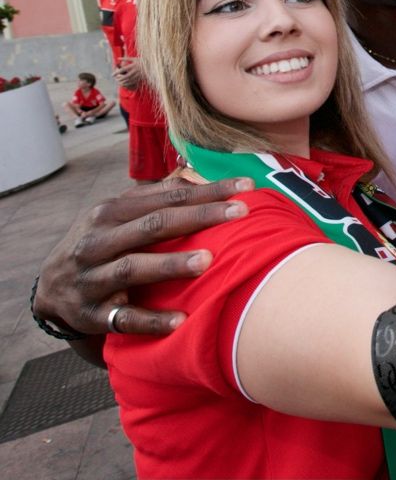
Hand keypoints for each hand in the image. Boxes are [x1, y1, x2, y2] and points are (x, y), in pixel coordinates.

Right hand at [33, 177, 250, 334]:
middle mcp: (98, 241)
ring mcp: (92, 278)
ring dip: (171, 264)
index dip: (206, 191)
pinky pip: (124, 319)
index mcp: (110, 212)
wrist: (50, 291)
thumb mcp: (118, 217)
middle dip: (198, 217)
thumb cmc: (101, 245)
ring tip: (208, 260)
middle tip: (239, 213)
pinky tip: (182, 321)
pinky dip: (152, 320)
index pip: (166, 198)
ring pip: (134, 267)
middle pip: (153, 225)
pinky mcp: (92, 314)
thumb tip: (200, 175)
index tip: (246, 188)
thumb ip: (156, 198)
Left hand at [114, 57, 143, 89]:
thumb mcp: (134, 59)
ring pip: (130, 80)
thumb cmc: (141, 61)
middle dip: (120, 78)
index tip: (112, 75)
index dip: (117, 72)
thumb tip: (118, 59)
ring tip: (120, 82)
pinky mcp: (141, 77)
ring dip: (124, 81)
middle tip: (117, 79)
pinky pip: (134, 81)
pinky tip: (126, 83)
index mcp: (133, 65)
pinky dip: (129, 83)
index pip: (123, 69)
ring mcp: (138, 74)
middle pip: (126, 76)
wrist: (151, 64)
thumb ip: (126, 59)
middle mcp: (135, 70)